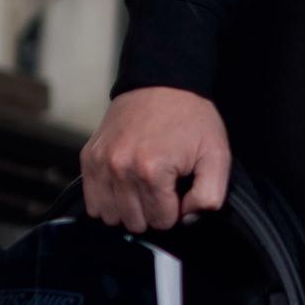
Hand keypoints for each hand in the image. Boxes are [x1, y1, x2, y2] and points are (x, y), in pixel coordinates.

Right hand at [80, 86, 232, 231]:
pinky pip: (92, 202)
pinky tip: (124, 187)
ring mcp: (101, 163)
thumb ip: (209, 196)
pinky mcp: (88, 158)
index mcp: (152, 170)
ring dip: (129, 210)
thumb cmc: (191, 118)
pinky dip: (108, 201)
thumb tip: (187, 219)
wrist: (162, 82)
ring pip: (111, 217)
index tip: (179, 189)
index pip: (162, 221)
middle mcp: (121, 169)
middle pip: (135, 222)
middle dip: (152, 212)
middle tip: (162, 187)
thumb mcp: (216, 154)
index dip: (176, 210)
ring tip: (143, 188)